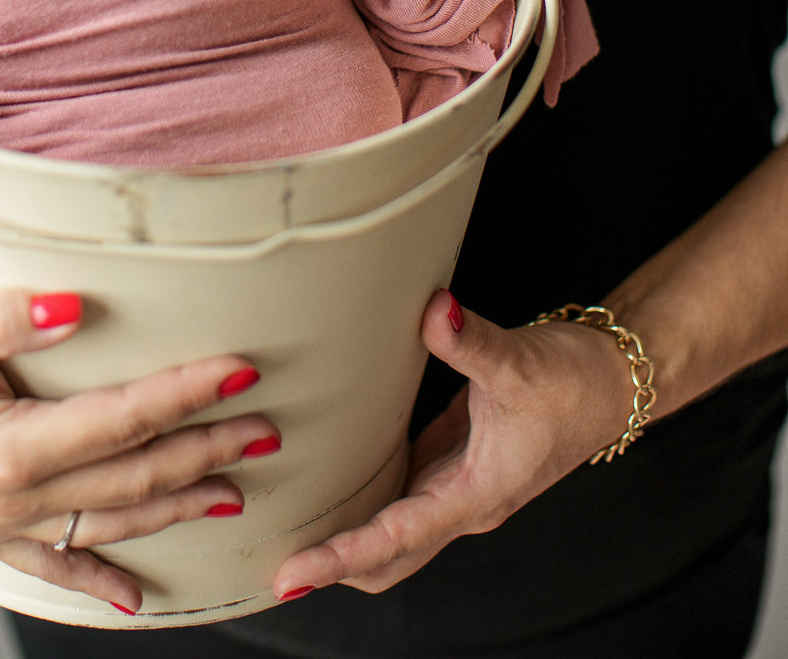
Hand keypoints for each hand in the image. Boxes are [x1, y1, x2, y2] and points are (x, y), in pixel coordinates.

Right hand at [0, 288, 277, 611]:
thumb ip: (2, 313)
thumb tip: (75, 302)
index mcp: (10, 445)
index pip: (125, 417)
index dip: (188, 391)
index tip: (243, 368)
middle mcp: (12, 496)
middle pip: (131, 474)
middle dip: (204, 450)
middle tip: (267, 427)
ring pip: (108, 520)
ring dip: (174, 506)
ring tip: (235, 492)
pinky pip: (52, 565)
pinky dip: (97, 578)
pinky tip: (133, 596)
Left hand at [272, 289, 635, 599]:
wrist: (611, 381)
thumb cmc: (574, 380)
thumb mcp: (522, 361)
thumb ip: (473, 341)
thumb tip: (433, 312)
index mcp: (476, 495)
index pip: (395, 539)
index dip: (340, 558)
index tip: (293, 574)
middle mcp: (463, 501)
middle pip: (388, 556)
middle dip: (334, 565)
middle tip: (274, 561)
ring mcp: (458, 484)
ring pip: (393, 530)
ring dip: (347, 537)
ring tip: (289, 525)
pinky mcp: (455, 460)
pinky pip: (402, 491)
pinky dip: (366, 497)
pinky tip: (334, 475)